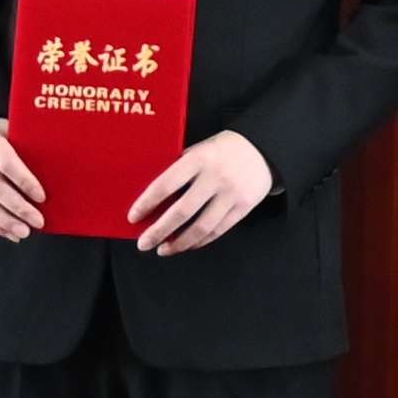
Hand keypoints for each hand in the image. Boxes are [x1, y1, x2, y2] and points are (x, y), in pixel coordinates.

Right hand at [0, 119, 43, 241]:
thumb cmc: (10, 134)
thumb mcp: (20, 132)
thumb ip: (35, 146)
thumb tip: (71, 166)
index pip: (6, 162)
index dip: (24, 181)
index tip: (42, 197)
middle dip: (18, 207)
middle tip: (38, 221)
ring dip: (5, 221)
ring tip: (25, 232)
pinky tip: (11, 233)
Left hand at [129, 131, 275, 257]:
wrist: (265, 148)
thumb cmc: (224, 149)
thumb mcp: (200, 149)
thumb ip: (180, 168)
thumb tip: (154, 196)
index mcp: (199, 159)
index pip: (166, 184)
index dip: (147, 203)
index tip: (133, 217)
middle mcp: (216, 177)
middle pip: (181, 212)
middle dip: (158, 231)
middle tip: (143, 243)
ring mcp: (232, 194)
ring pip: (201, 227)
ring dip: (179, 243)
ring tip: (163, 249)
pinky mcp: (244, 207)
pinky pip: (219, 230)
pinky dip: (200, 241)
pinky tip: (187, 244)